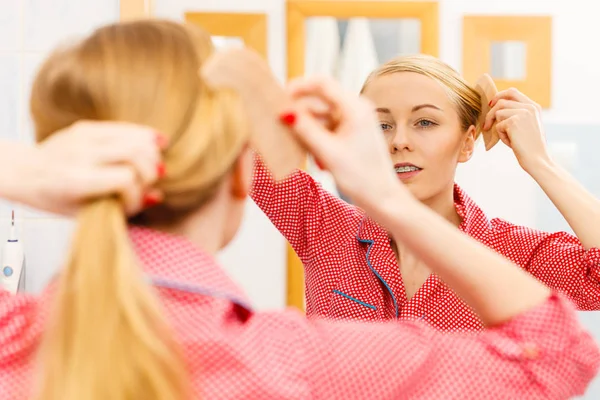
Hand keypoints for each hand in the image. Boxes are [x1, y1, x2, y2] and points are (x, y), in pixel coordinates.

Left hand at [24, 121, 164, 215]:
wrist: (24, 172)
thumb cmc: (55, 198)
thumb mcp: (84, 213)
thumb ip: (121, 207)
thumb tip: (156, 196)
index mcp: (75, 180)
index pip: (125, 179)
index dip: (136, 194)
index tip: (131, 204)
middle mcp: (80, 154)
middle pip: (135, 154)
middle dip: (150, 172)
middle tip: (147, 184)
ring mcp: (83, 136)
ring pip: (136, 138)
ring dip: (152, 155)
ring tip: (152, 168)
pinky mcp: (87, 126)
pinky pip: (127, 127)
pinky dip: (147, 136)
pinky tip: (160, 143)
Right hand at [281, 77, 408, 209]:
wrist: (382, 198)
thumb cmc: (361, 177)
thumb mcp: (328, 153)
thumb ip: (305, 130)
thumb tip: (285, 112)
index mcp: (355, 108)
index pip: (322, 83)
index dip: (298, 86)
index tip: (279, 97)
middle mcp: (356, 109)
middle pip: (319, 100)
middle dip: (301, 114)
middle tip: (283, 127)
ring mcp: (354, 121)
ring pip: (321, 116)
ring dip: (309, 130)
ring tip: (305, 151)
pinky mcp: (351, 134)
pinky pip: (327, 128)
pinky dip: (317, 139)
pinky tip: (317, 159)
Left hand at [483, 88, 550, 171]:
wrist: (537, 158)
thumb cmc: (530, 145)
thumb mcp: (527, 125)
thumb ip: (517, 114)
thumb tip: (496, 109)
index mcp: (534, 106)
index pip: (512, 92)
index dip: (499, 96)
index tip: (491, 104)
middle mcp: (529, 107)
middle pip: (502, 101)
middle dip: (491, 112)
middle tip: (486, 124)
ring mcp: (522, 113)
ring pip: (498, 113)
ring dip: (498, 127)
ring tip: (508, 138)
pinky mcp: (514, 122)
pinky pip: (498, 126)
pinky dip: (501, 136)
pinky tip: (511, 143)